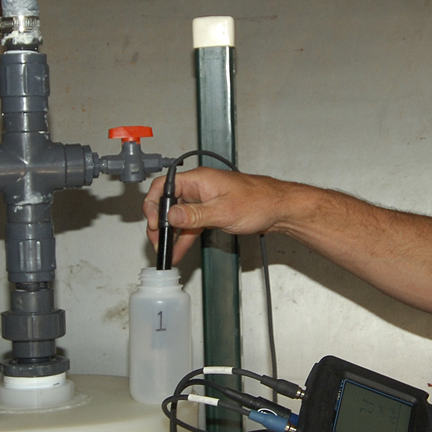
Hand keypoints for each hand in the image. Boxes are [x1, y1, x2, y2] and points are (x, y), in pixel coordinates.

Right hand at [141, 168, 295, 265]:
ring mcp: (204, 200)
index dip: (153, 204)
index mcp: (198, 180)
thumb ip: (194, 214)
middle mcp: (198, 187)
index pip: (164, 186)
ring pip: (178, 216)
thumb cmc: (258, 201)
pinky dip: (184, 237)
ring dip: (170, 234)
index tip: (153, 222)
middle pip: (168, 203)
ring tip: (165, 250)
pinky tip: (178, 251)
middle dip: (159, 223)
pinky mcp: (210, 212)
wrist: (279, 208)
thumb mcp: (223, 211)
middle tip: (157, 241)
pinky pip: (191, 224)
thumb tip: (170, 215)